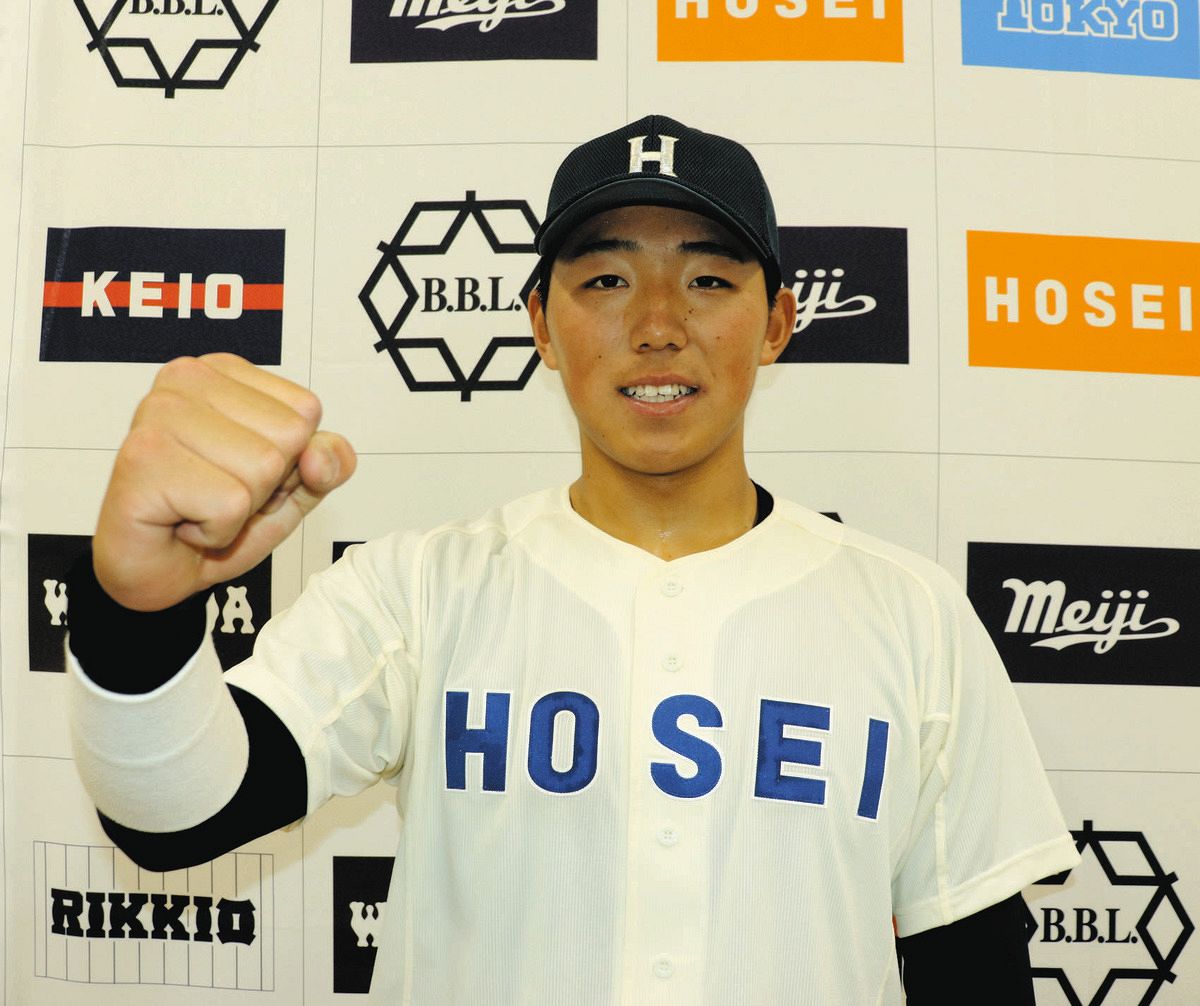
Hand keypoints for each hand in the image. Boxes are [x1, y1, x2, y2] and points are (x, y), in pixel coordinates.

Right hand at [93, 353, 355, 610]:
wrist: (153, 570)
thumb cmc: (214, 518)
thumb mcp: (293, 488)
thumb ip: (327, 463)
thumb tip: (318, 454)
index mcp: (223, 372)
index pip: (306, 411)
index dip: (289, 460)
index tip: (241, 473)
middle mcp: (186, 380)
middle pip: (288, 438)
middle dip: (265, 486)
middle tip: (216, 495)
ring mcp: (159, 414)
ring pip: (262, 469)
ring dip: (240, 510)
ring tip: (198, 506)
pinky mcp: (145, 460)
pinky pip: (230, 505)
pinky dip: (216, 532)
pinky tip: (180, 521)